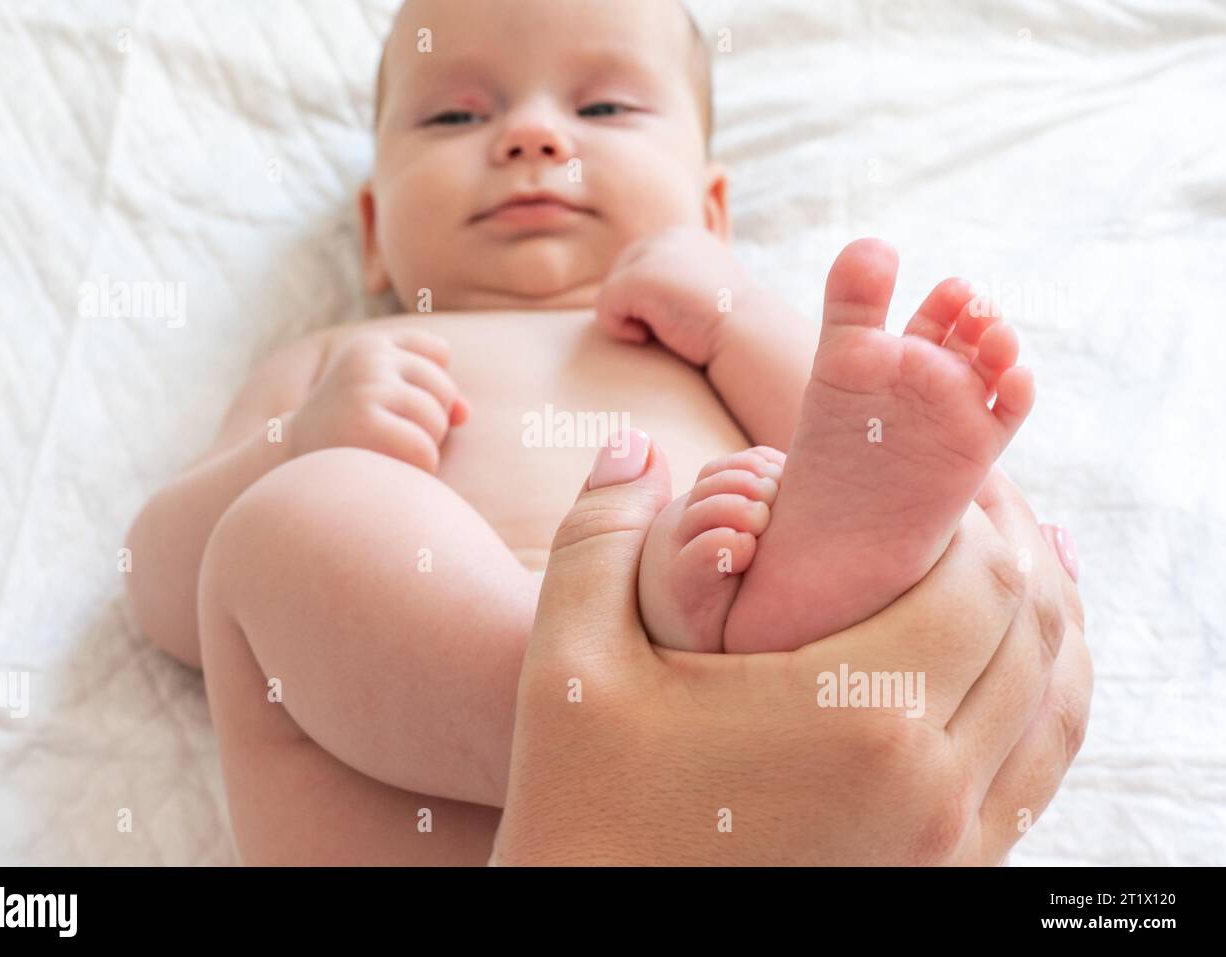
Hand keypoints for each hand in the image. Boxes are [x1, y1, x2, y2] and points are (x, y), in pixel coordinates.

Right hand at [288, 328, 468, 472]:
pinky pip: (425, 450)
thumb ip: (433, 397)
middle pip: (444, 390)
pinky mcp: (365, 423)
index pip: (439, 352)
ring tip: (387, 451)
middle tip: (390, 437)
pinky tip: (391, 468)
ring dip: (424, 447)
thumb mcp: (386, 401)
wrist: (291, 464)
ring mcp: (366, 387)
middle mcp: (368, 358)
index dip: (431, 388)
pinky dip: (419, 468)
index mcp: (372, 344)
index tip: (397, 406)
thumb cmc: (351, 434)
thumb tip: (464, 413)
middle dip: (430, 422)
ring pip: (437, 420)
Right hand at [492, 433, 1089, 865]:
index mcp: (857, 717)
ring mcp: (945, 847)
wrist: (601, 940)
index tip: (928, 480)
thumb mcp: (569, 667)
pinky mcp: (938, 882)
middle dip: (1015, 554)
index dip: (971, 516)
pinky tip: (1003, 671)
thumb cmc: (582, 811)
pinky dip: (1042, 707)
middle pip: (1035, 637)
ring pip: (1054, 711)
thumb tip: (626, 446)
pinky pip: (1034, 779)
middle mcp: (929, 788)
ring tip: (1010, 567)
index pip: (982, 582)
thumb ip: (597, 539)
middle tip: (966, 507)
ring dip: (1044, 628)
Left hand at [595, 226, 770, 366]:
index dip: (647, 299)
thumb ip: (675, 283)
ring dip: (628, 319)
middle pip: (621, 275)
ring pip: (612, 292)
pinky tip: (648, 336)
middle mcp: (667, 237)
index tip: (678, 317)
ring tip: (663, 329)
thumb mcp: (703, 290)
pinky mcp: (638, 278)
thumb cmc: (729, 325)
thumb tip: (636, 298)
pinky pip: (605, 308)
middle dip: (635, 306)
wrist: (746, 333)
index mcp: (685, 237)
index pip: (639, 264)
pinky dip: (619, 330)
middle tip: (670, 326)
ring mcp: (652, 255)